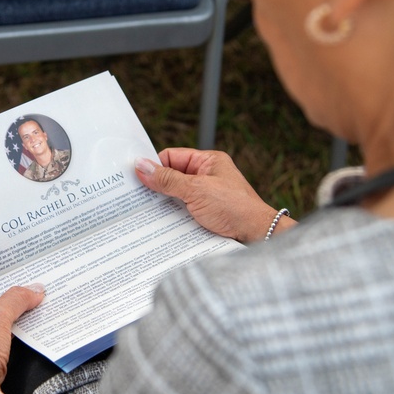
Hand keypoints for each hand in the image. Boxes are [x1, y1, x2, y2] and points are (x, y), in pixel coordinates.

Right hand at [135, 148, 293, 242]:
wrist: (257, 236)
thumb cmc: (235, 208)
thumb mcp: (196, 190)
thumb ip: (167, 179)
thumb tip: (142, 166)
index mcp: (208, 162)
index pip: (172, 157)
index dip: (154, 166)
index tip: (136, 177)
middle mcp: (207, 177)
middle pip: (172, 177)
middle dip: (156, 187)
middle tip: (136, 197)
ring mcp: (207, 196)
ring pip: (176, 196)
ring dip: (164, 205)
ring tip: (146, 213)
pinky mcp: (207, 214)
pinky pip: (183, 212)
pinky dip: (173, 217)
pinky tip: (162, 225)